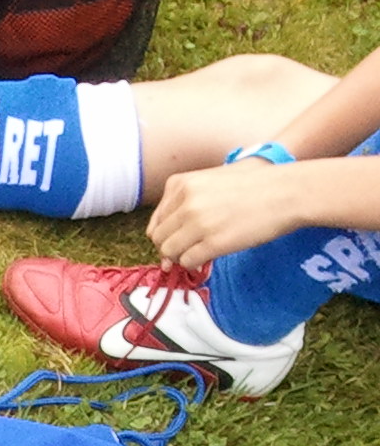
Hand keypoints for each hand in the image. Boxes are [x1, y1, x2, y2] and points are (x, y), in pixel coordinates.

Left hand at [148, 159, 303, 267]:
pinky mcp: (213, 242)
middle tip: (191, 248)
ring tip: (201, 250)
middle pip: (159, 238)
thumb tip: (161, 248)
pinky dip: (195, 263)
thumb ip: (184, 205)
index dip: (166, 235)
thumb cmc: (254, 187)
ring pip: (169, 252)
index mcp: (181, 183)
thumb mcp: (212, 182)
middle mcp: (186, 202)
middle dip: (171, 247)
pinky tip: (210, 255)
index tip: (180, 238)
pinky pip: (187, 262)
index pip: (156, 222)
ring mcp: (198, 222)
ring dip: (181, 257)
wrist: (289, 191)